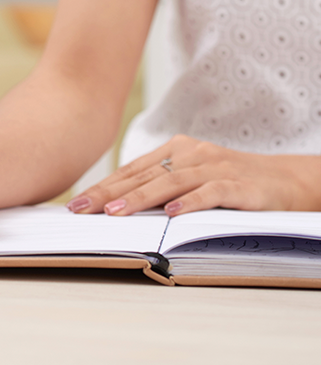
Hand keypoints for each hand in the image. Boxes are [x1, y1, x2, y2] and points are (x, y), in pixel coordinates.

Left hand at [65, 135, 320, 216]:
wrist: (288, 180)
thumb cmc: (230, 182)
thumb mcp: (191, 179)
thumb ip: (160, 186)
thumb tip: (115, 206)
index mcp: (176, 150)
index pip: (132, 170)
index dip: (102, 187)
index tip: (76, 203)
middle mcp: (192, 154)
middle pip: (143, 175)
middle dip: (108, 193)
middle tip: (81, 209)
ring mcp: (216, 167)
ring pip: (171, 182)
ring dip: (140, 198)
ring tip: (114, 212)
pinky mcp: (239, 185)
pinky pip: (211, 192)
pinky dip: (190, 202)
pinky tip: (171, 214)